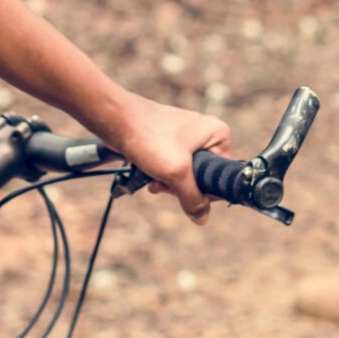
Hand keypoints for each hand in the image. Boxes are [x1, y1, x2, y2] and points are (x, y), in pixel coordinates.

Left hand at [102, 92, 231, 222]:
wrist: (117, 119)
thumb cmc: (148, 137)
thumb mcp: (176, 172)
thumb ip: (192, 198)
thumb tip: (201, 218)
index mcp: (218, 135)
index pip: (221, 177)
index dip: (203, 191)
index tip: (183, 190)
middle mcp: (207, 135)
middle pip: (202, 178)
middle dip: (181, 187)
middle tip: (165, 182)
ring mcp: (188, 138)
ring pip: (185, 175)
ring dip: (169, 184)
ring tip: (154, 179)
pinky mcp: (171, 142)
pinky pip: (173, 167)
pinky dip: (162, 175)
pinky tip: (149, 175)